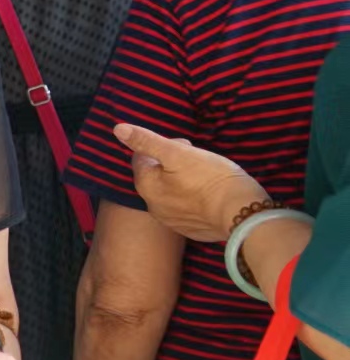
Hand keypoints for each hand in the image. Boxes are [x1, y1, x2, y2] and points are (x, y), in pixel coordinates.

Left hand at [116, 123, 267, 242]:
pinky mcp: (192, 230)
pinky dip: (193, 200)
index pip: (142, 159)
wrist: (241, 214)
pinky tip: (209, 196)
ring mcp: (173, 222)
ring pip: (170, 195)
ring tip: (203, 176)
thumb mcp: (176, 153)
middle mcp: (153, 207)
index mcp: (146, 186)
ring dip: (180, 183)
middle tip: (194, 158)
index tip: (183, 145)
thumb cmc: (209, 178)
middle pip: (155, 177)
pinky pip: (186, 210)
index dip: (162, 147)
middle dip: (170, 165)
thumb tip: (118, 129)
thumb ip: (146, 141)